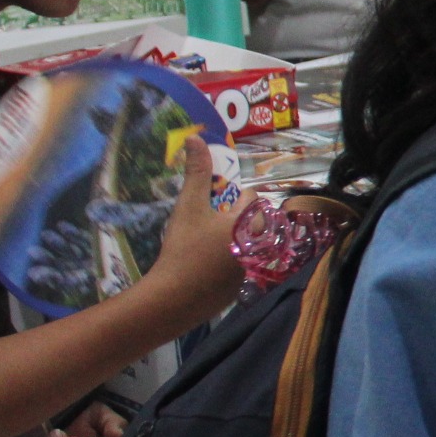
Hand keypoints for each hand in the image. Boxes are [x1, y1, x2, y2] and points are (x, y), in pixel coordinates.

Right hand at [130, 139, 243, 330]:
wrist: (175, 296)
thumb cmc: (183, 248)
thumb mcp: (188, 207)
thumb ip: (196, 173)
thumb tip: (195, 139)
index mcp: (251, 222)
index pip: (251, 197)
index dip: (230, 198)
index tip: (211, 205)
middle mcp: (261, 243)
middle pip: (253, 219)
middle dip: (233, 218)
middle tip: (206, 225)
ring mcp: (254, 266)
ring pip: (248, 241)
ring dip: (232, 238)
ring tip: (204, 245)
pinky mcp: (245, 285)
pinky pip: (241, 263)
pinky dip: (227, 260)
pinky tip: (205, 265)